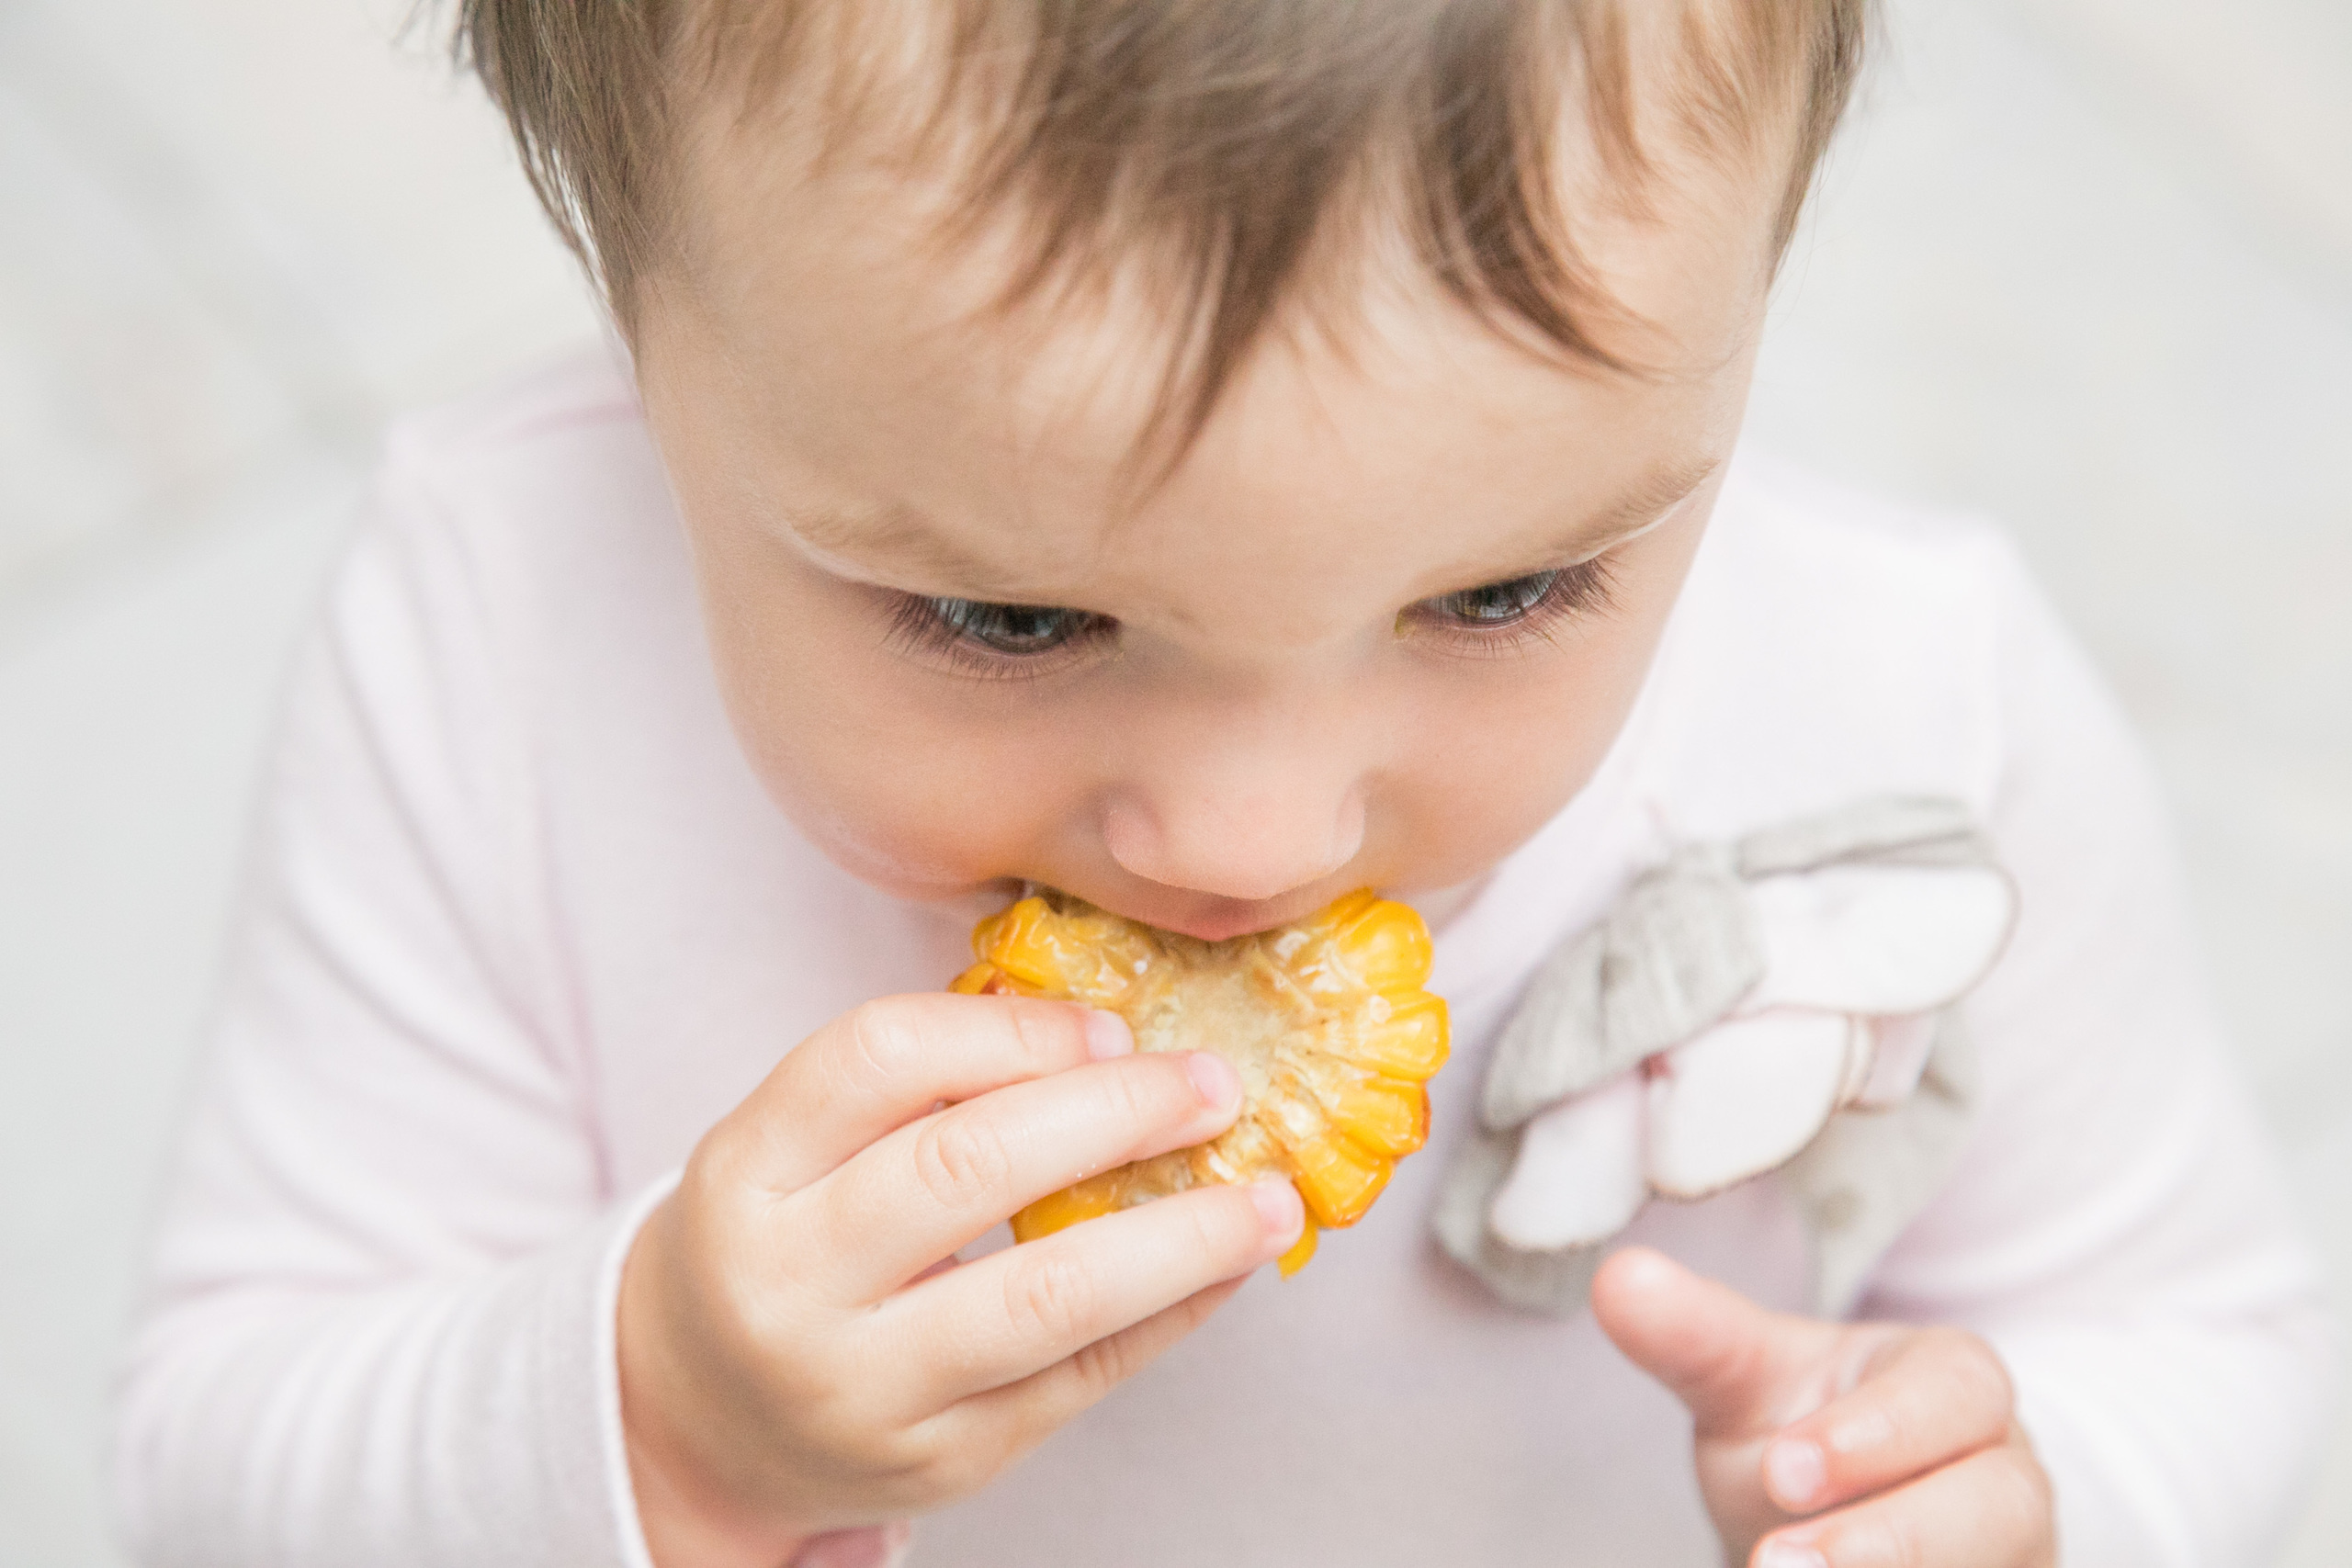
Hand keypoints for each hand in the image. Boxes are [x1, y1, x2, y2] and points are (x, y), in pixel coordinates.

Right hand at [617, 993, 1303, 1567]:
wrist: (698, 1418)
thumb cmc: (779, 1243)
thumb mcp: (794, 1147)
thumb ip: (916, 1084)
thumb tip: (1106, 1031)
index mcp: (745, 1173)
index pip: (877, 1059)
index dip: (1012, 1031)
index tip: (1110, 1025)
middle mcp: (787, 1283)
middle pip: (966, 1167)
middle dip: (1116, 1114)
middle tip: (1215, 1086)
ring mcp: (862, 1387)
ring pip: (1043, 1296)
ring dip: (1181, 1237)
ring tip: (1267, 1197)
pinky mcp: (938, 1460)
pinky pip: (1078, 1379)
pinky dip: (1171, 1315)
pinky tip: (1225, 1267)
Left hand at [1592, 1248, 2054, 1567]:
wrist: (1841, 1530)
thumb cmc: (1804, 1437)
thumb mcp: (1748, 1382)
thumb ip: (1695, 1337)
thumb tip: (1618, 1279)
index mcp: (1956, 1382)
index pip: (1953, 1394)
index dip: (1874, 1435)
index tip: (1781, 1470)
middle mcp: (2005, 1471)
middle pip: (1995, 1504)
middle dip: (1890, 1541)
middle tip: (1774, 1566)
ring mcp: (2014, 1553)